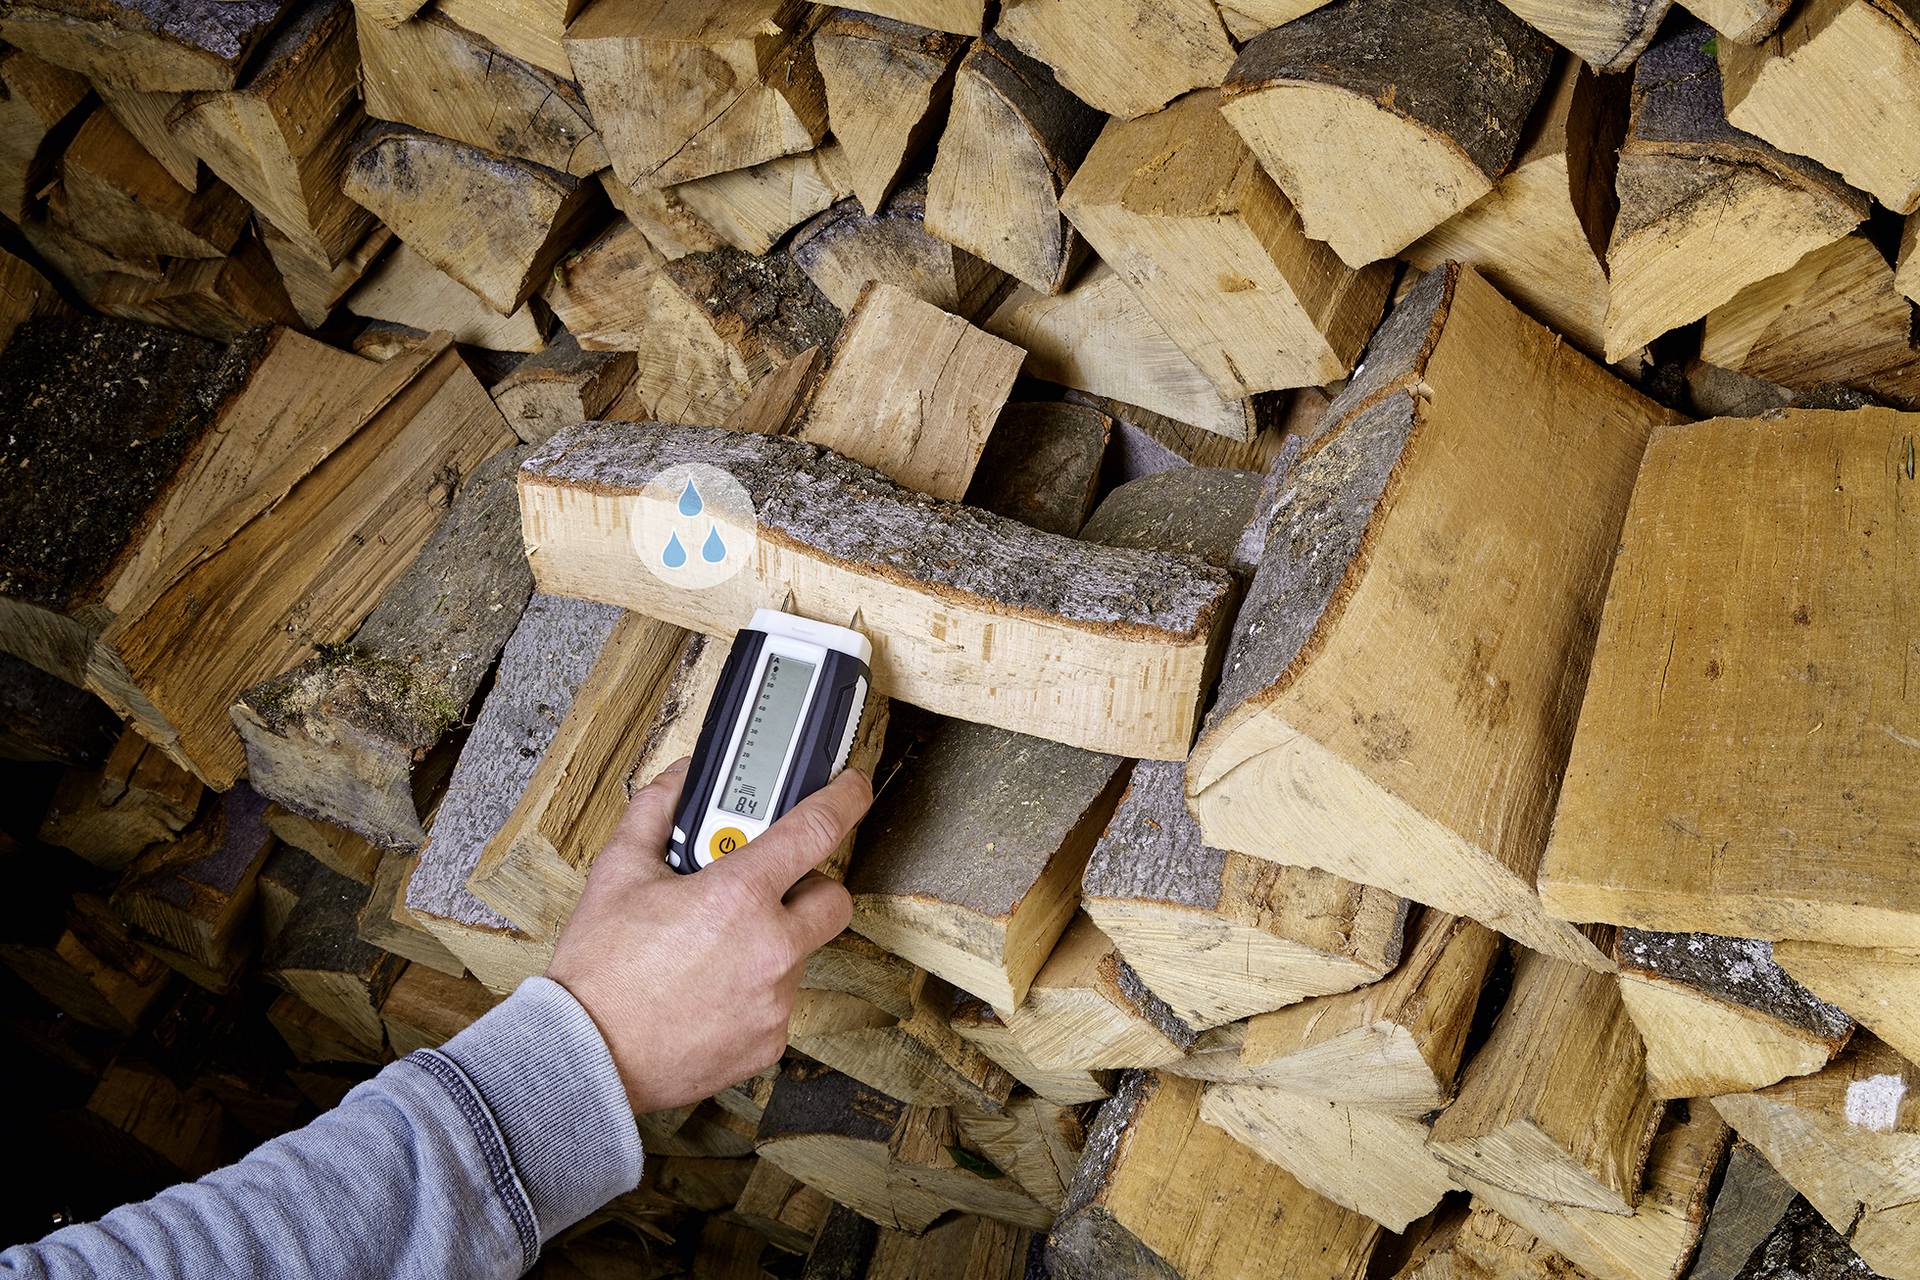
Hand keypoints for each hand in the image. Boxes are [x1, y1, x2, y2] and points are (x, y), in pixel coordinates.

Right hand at [547, 759, 871, 1113]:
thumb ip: (657, 810)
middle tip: (762, 889)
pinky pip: (779, 1001)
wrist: (584, 1058)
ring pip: (801, 953)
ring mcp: (775, 1000)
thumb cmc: (598, 971)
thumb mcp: (618, 872)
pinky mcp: (770, 1042)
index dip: (844, 799)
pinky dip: (755, 991)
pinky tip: (710, 992)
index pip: (817, 830)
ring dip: (773, 942)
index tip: (851, 789)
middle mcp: (770, 949)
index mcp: (738, 896)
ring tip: (714, 950)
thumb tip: (683, 778)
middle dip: (806, 886)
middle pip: (832, 899)